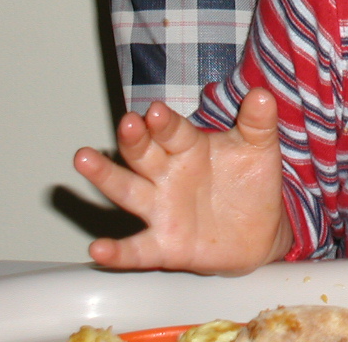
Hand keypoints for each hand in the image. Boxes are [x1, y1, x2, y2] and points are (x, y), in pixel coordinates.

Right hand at [73, 87, 291, 274]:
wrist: (261, 231)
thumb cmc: (251, 183)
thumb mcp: (259, 149)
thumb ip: (258, 122)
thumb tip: (264, 93)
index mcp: (189, 147)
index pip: (173, 131)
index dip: (164, 122)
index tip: (155, 111)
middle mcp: (167, 175)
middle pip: (143, 154)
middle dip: (134, 139)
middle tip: (128, 124)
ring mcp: (162, 209)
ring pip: (127, 190)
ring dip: (106, 176)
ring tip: (84, 159)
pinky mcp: (164, 246)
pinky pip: (136, 250)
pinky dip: (117, 252)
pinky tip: (99, 250)